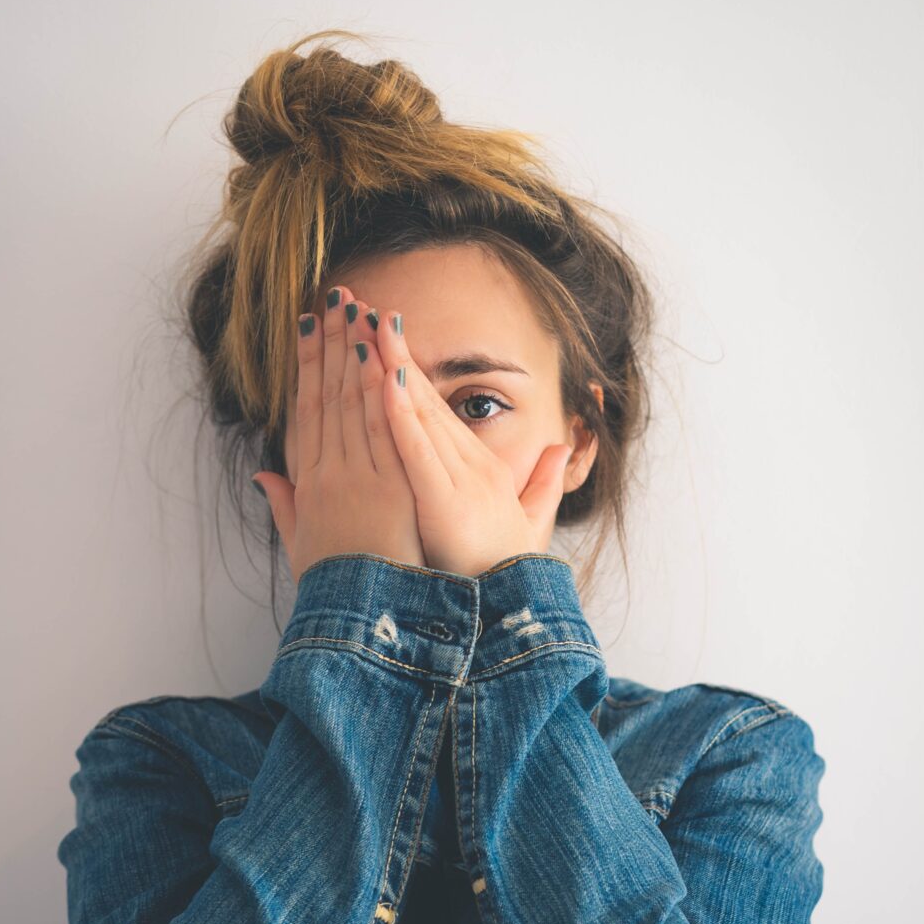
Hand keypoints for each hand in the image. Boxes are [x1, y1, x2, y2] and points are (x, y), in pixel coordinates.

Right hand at [252, 287, 425, 582]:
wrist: (360, 622)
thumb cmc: (336, 588)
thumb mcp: (301, 547)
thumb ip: (284, 507)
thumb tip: (264, 475)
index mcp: (309, 484)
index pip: (308, 411)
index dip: (308, 366)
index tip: (309, 327)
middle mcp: (328, 474)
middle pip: (328, 396)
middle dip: (331, 343)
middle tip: (335, 295)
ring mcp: (356, 478)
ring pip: (352, 405)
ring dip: (353, 354)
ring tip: (355, 308)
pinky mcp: (386, 489)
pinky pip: (381, 434)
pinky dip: (379, 394)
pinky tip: (379, 357)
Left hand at [362, 309, 573, 577]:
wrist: (514, 617)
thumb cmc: (507, 573)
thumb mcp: (530, 523)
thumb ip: (545, 483)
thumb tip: (565, 447)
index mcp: (476, 467)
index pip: (432, 407)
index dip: (404, 366)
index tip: (378, 332)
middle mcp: (467, 464)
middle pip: (420, 397)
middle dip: (388, 349)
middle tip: (358, 305)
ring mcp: (457, 480)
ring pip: (417, 412)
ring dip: (389, 365)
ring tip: (365, 322)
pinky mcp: (444, 500)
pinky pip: (416, 449)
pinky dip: (400, 413)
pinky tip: (384, 379)